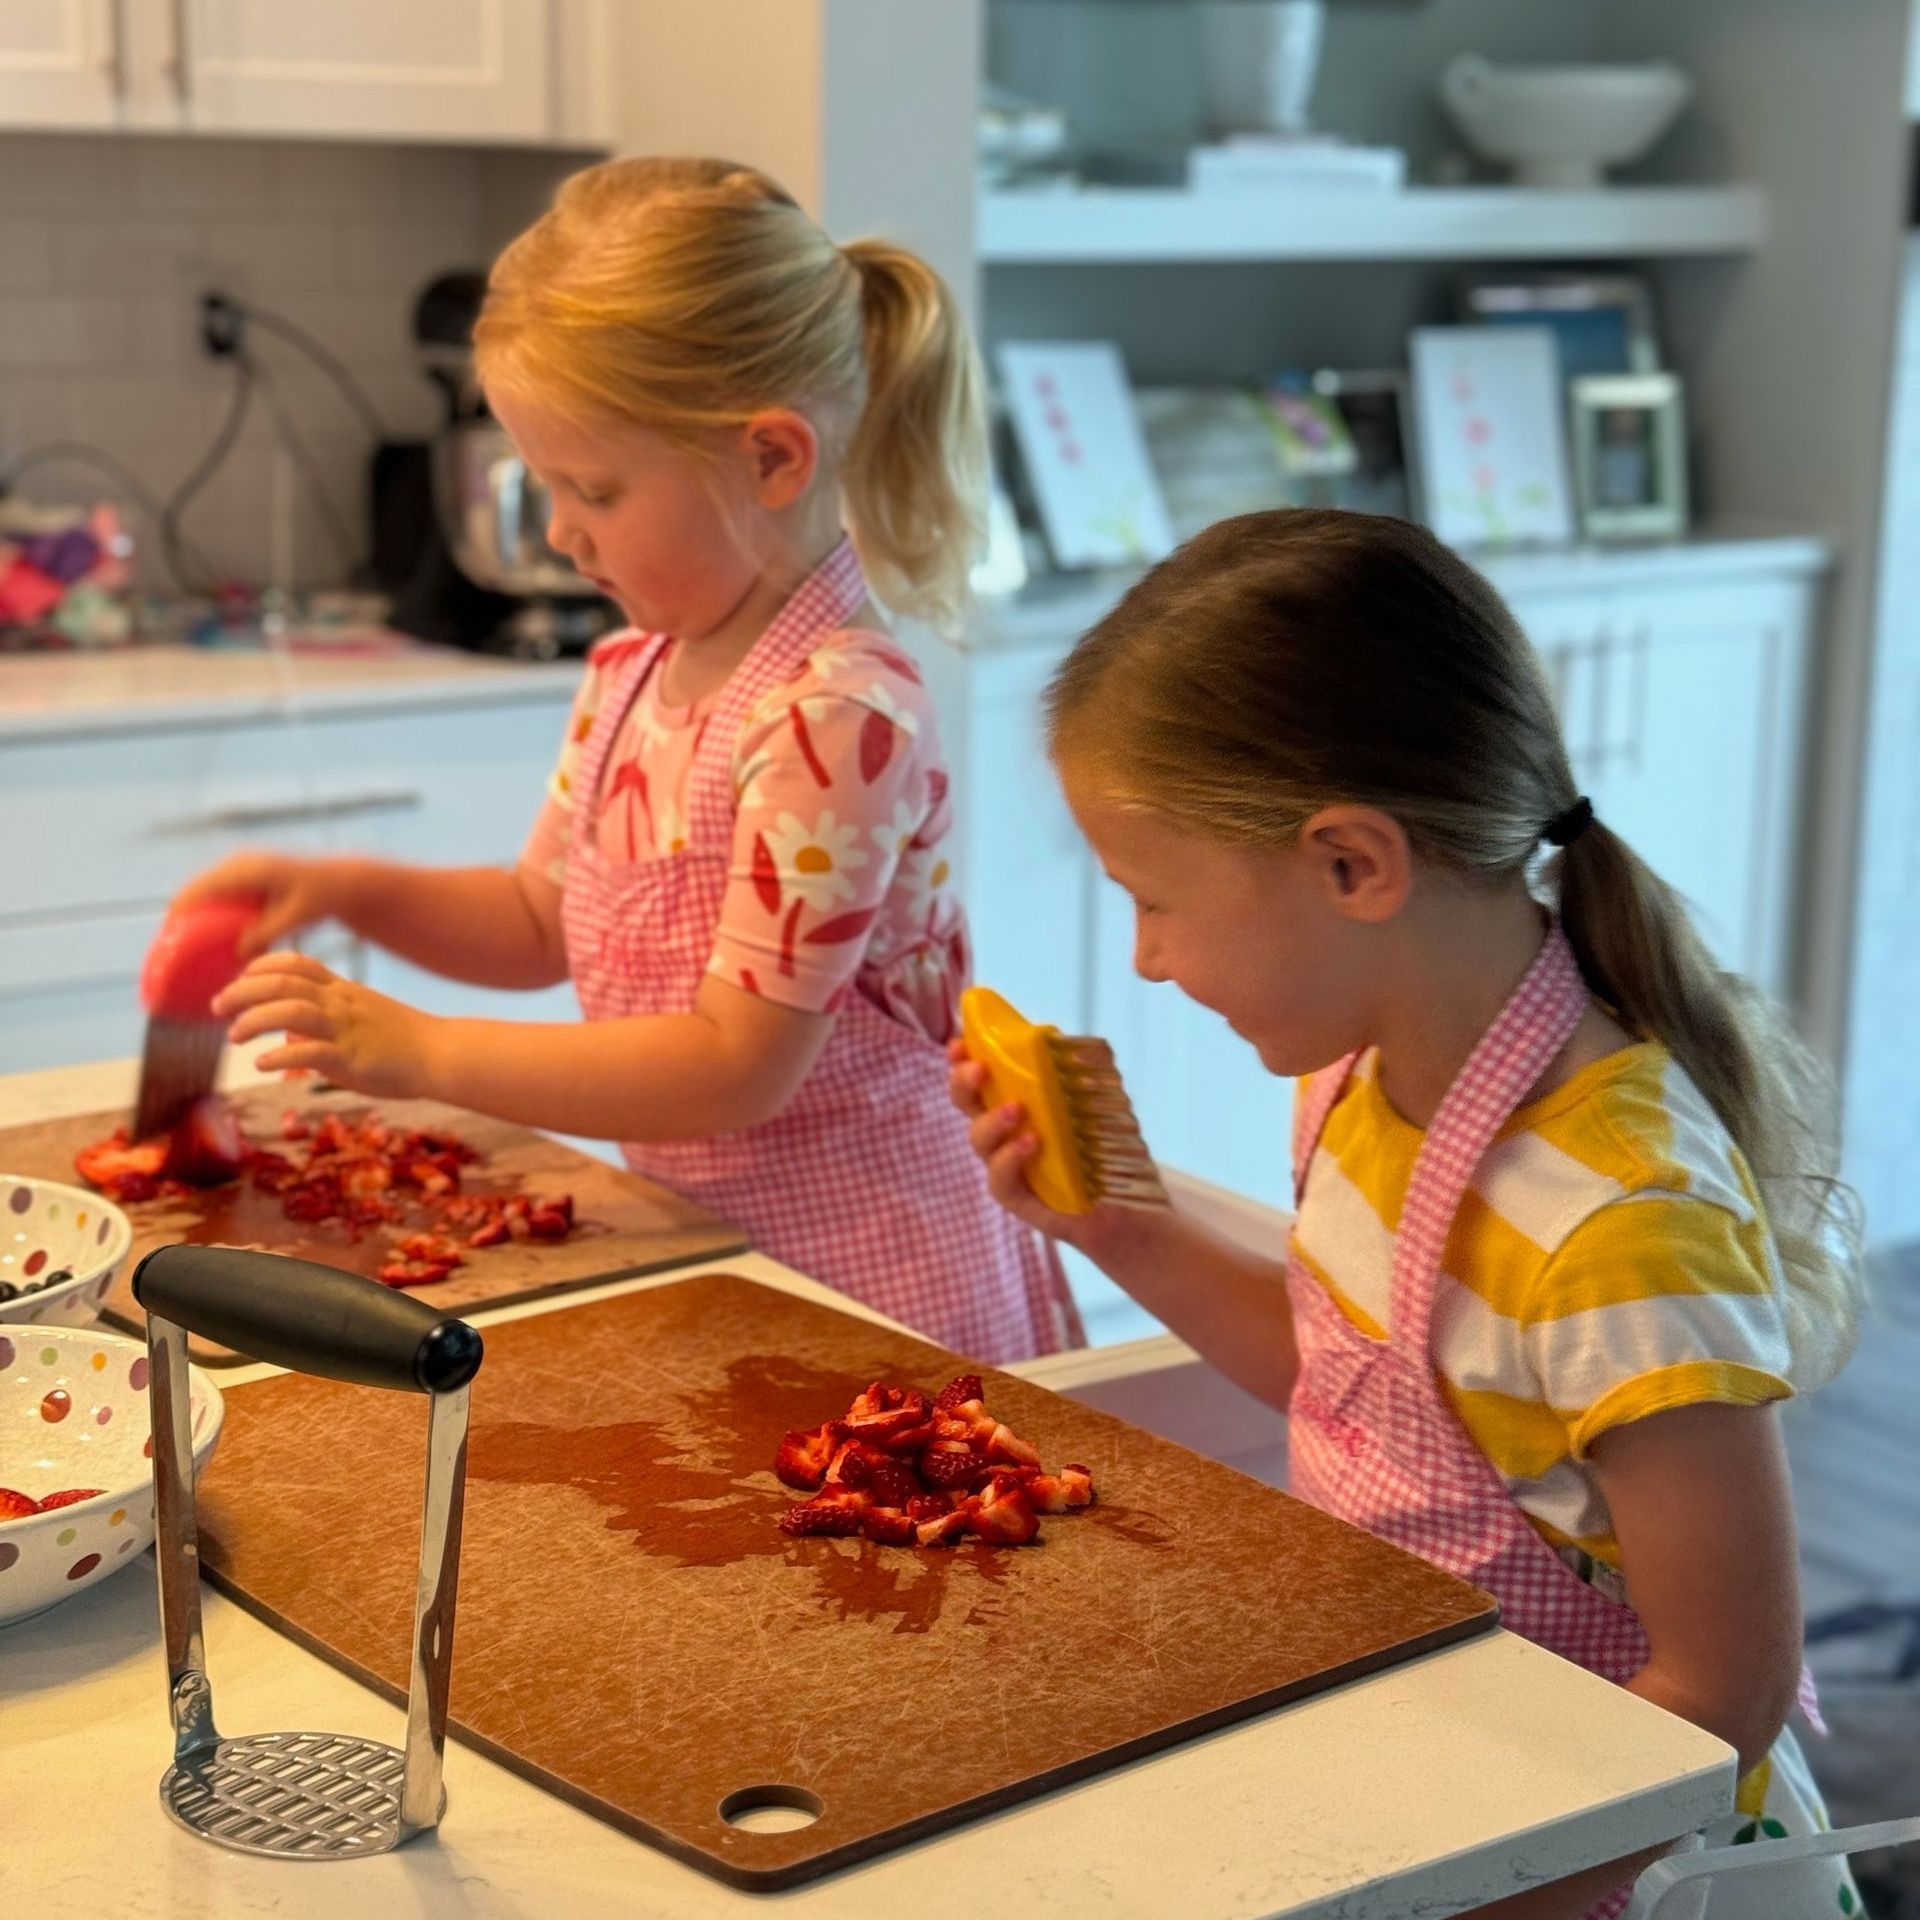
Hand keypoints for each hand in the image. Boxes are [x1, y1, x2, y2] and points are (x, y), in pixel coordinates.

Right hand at [174, 851, 347, 957]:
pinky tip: (204, 936)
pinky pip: (215, 892)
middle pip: (195, 889)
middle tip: (168, 949)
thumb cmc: (322, 898)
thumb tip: (238, 952)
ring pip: (202, 891)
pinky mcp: (242, 874)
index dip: (180, 911)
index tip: (166, 937)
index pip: (201, 888)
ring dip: (192, 914)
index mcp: (248, 869)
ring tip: (179, 946)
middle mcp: (238, 862)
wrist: (340, 881)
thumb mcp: (296, 916)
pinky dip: (208, 911)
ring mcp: (238, 865)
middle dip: (180, 917)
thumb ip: (267, 932)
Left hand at [215, 952, 437, 1099]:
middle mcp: (340, 1003)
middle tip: (217, 1007)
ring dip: (253, 1020)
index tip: (238, 980)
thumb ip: (322, 1024)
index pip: (295, 964)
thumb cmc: (402, 1042)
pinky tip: (262, 1065)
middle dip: (242, 991)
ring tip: (235, 1035)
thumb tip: (288, 1039)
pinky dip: (278, 1057)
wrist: (441, 1054)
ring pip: (290, 1010)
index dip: (260, 967)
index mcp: (342, 990)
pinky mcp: (352, 1057)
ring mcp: (345, 1028)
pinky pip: (309, 1052)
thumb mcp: (360, 1020)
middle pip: (282, 982)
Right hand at [946, 1037, 1149, 1260]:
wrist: (1129, 1199)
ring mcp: (1007, 1165)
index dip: (962, 1060)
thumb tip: (1076, 1046)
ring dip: (992, 1121)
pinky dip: (1010, 1158)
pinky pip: (1000, 1180)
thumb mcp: (1100, 1101)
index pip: (978, 1077)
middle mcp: (1003, 1131)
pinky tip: (1030, 1142)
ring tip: (1016, 1108)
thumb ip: (1086, 1073)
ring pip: (979, 1141)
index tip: (960, 1043)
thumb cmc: (1107, 1145)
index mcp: (1013, 1102)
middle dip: (963, 1083)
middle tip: (980, 1069)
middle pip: (966, 1104)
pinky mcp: (1019, 1197)